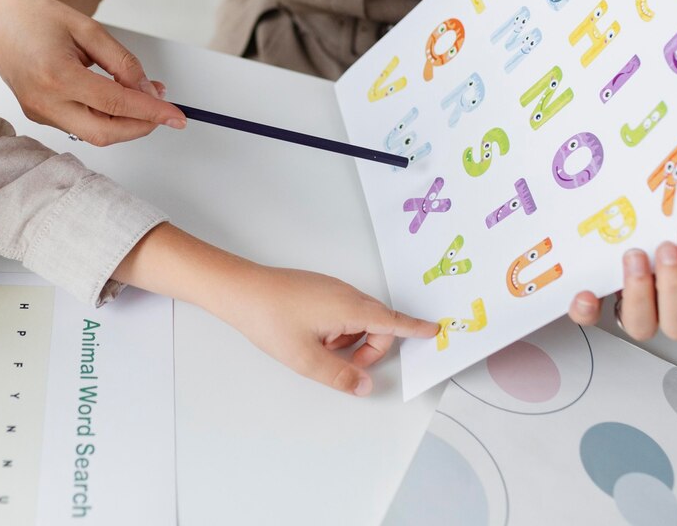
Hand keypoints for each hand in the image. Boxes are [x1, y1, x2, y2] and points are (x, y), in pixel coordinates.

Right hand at [0, 0, 184, 145]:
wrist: (5, 18)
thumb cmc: (42, 17)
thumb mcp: (90, 29)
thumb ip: (123, 62)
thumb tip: (148, 93)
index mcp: (56, 75)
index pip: (115, 104)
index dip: (151, 112)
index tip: (177, 117)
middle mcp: (43, 101)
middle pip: (104, 133)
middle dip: (140, 126)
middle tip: (162, 109)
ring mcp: (38, 113)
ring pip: (93, 134)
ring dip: (124, 121)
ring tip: (141, 94)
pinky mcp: (38, 116)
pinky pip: (80, 126)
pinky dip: (105, 117)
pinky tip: (115, 98)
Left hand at [216, 265, 439, 395]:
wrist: (241, 290)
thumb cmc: (271, 319)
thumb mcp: (306, 358)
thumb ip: (340, 376)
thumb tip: (366, 386)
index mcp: (350, 308)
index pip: (393, 321)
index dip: (415, 328)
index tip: (435, 329)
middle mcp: (346, 293)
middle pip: (379, 323)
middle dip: (371, 349)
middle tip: (345, 367)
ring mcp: (332, 289)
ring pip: (359, 319)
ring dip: (350, 340)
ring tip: (320, 349)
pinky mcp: (319, 289)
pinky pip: (342, 311)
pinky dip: (338, 329)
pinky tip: (313, 337)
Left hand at [568, 194, 676, 338]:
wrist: (602, 211)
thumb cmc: (645, 216)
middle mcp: (661, 301)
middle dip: (674, 286)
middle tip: (664, 249)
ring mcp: (628, 304)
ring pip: (642, 327)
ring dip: (639, 296)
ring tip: (633, 258)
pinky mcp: (594, 303)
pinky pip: (591, 320)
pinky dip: (588, 311)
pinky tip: (588, 292)